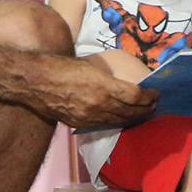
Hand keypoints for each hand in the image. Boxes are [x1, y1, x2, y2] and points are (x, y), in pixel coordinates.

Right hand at [26, 54, 155, 128]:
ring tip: (142, 113)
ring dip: (133, 117)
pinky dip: (116, 121)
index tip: (156, 93)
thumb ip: (109, 78)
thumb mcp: (90, 66)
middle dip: (145, 109)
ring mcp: (89, 117)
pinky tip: (120, 118)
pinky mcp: (79, 123)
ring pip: (118, 121)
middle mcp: (98, 105)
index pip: (135, 96)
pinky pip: (104, 124)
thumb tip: (125, 84)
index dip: (149, 96)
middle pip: (130, 111)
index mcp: (103, 86)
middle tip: (154, 105)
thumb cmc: (62, 67)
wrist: (36, 81)